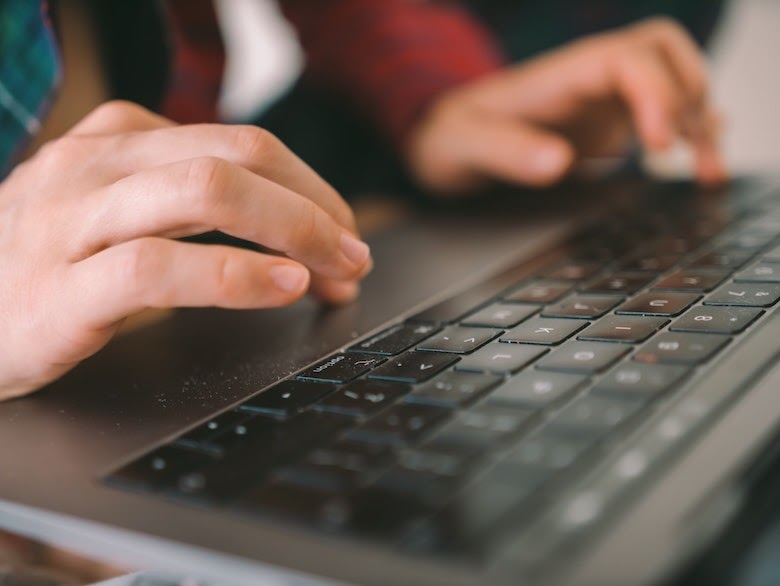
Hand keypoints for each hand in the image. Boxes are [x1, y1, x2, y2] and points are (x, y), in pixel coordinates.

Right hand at [0, 101, 371, 398]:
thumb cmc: (44, 267)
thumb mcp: (115, 211)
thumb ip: (185, 202)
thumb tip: (285, 222)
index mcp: (118, 141)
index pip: (242, 143)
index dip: (310, 187)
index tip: (343, 231)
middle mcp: (97, 167)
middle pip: (237, 157)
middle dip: (314, 205)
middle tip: (353, 253)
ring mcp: (72, 223)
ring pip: (207, 193)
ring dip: (294, 230)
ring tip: (336, 270)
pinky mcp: (59, 290)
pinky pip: (161, 267)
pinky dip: (237, 277)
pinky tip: (283, 288)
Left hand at [407, 17, 726, 192]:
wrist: (441, 141)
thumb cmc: (449, 139)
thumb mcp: (462, 147)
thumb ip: (504, 152)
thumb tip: (556, 163)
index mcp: (560, 76)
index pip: (630, 58)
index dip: (657, 95)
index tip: (660, 146)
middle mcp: (588, 80)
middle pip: (665, 54)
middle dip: (689, 95)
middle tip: (686, 152)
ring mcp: (599, 100)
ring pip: (672, 81)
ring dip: (698, 117)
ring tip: (705, 170)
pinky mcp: (604, 123)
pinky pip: (661, 112)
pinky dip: (686, 133)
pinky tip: (695, 161)